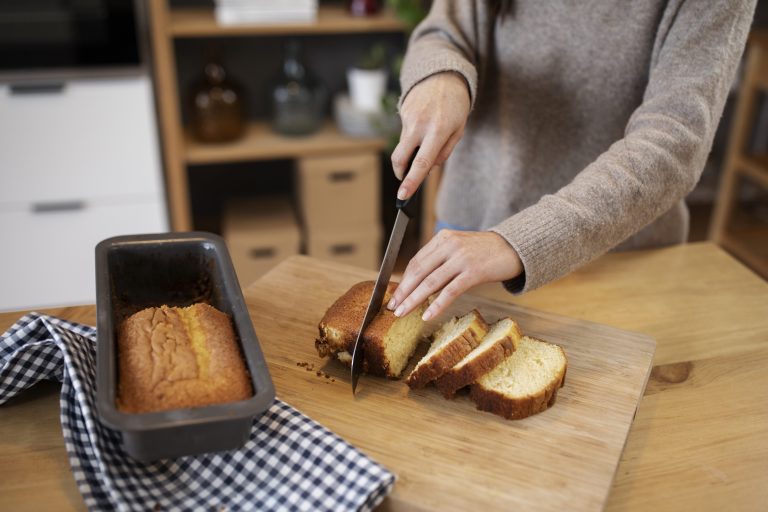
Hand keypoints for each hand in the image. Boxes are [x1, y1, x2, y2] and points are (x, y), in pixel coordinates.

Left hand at [387, 230, 522, 320]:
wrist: (514, 248)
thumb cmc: (485, 251)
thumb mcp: (460, 248)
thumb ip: (440, 260)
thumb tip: (419, 284)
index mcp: (443, 238)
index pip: (416, 261)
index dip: (403, 280)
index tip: (394, 295)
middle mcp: (450, 245)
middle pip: (419, 271)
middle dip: (403, 291)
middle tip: (392, 307)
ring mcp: (461, 259)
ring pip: (430, 283)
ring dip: (413, 300)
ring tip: (402, 313)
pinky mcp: (474, 272)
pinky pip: (450, 292)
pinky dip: (436, 305)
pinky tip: (427, 316)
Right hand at [392, 72, 470, 199]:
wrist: (444, 74)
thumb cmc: (456, 105)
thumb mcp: (459, 129)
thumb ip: (444, 151)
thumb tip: (429, 168)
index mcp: (439, 130)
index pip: (421, 163)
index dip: (411, 182)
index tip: (402, 196)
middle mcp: (420, 124)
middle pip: (401, 158)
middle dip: (400, 173)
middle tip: (405, 179)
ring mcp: (409, 117)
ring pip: (403, 145)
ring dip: (411, 150)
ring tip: (426, 137)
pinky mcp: (403, 111)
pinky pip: (405, 131)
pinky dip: (413, 134)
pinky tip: (424, 122)